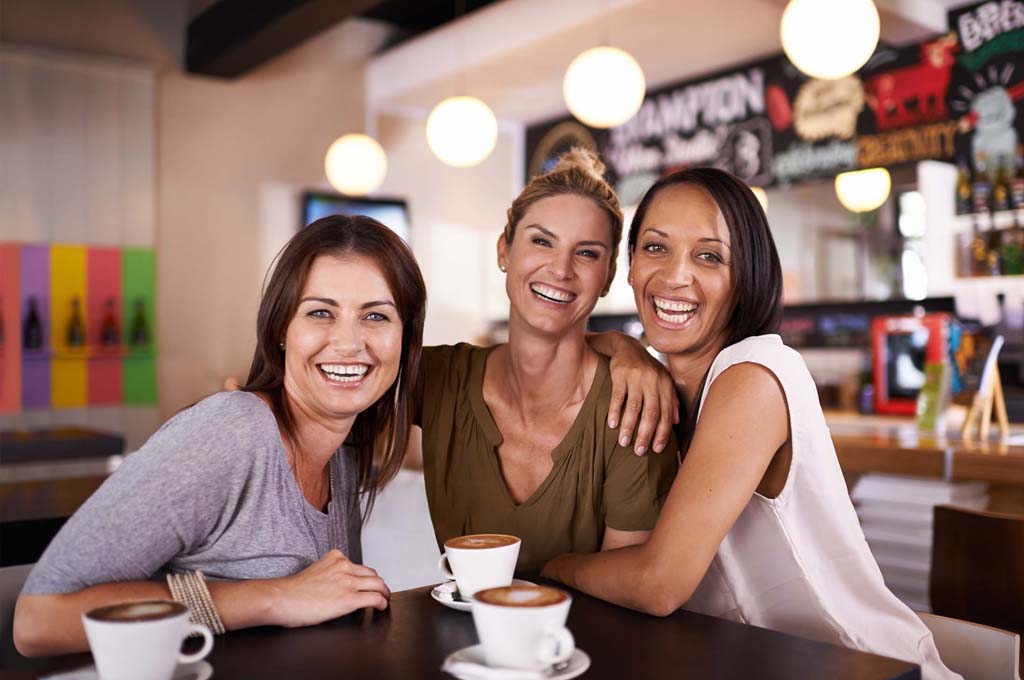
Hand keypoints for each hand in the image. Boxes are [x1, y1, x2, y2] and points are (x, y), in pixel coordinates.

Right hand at [269, 550, 389, 627]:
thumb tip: (336, 584)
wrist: (282, 598)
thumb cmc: (292, 590)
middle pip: (372, 574)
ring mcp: (348, 582)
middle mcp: (344, 567)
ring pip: (378, 584)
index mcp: (335, 558)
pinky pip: (375, 598)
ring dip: (384, 593)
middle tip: (381, 591)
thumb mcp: (315, 570)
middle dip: (378, 583)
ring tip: (385, 599)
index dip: (365, 576)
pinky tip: (382, 607)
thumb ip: (329, 571)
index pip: (358, 565)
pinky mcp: (349, 599)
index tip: (367, 583)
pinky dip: (382, 603)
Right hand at [607, 338, 678, 454]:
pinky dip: (615, 411)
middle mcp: (653, 381)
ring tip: (623, 443)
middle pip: (651, 413)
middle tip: (639, 451)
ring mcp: (637, 377)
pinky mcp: (620, 374)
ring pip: (634, 407)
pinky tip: (611, 424)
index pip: (666, 414)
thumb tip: (677, 422)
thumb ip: (671, 400)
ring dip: (629, 427)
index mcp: (665, 385)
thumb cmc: (647, 369)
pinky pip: (618, 396)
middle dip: (646, 435)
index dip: (662, 433)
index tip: (657, 449)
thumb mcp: (662, 381)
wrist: (628, 347)